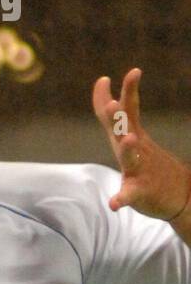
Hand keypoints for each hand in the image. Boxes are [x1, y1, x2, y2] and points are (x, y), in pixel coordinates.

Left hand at [92, 68, 190, 220]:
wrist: (180, 193)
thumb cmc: (149, 162)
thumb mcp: (134, 137)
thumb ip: (118, 120)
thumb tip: (106, 99)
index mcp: (132, 136)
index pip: (123, 111)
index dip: (111, 96)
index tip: (103, 79)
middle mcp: (136, 149)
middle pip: (126, 129)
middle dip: (118, 117)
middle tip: (111, 104)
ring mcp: (139, 169)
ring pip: (131, 158)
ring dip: (128, 148)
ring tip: (128, 139)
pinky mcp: (140, 191)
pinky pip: (130, 194)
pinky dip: (121, 198)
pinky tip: (114, 204)